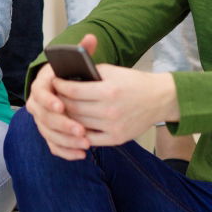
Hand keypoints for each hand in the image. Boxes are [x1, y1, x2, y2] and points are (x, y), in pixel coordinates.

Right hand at [26, 34, 95, 159]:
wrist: (65, 90)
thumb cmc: (74, 75)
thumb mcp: (77, 62)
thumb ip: (82, 51)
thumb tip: (91, 37)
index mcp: (41, 84)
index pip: (39, 93)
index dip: (49, 100)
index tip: (62, 105)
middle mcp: (36, 103)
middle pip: (44, 117)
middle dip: (62, 124)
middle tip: (79, 129)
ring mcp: (42, 120)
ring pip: (49, 134)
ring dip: (66, 140)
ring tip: (85, 142)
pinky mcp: (49, 134)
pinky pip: (54, 146)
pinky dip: (66, 151)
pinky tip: (81, 154)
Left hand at [55, 64, 179, 147]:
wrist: (159, 99)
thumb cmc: (134, 82)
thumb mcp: (113, 71)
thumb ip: (91, 74)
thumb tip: (68, 76)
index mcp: (108, 90)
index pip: (74, 90)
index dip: (60, 86)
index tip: (54, 82)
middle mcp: (109, 110)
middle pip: (74, 108)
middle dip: (60, 102)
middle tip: (53, 96)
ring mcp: (113, 127)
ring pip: (79, 124)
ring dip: (67, 118)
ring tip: (61, 110)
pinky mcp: (117, 139)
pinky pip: (91, 139)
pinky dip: (80, 133)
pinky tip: (75, 125)